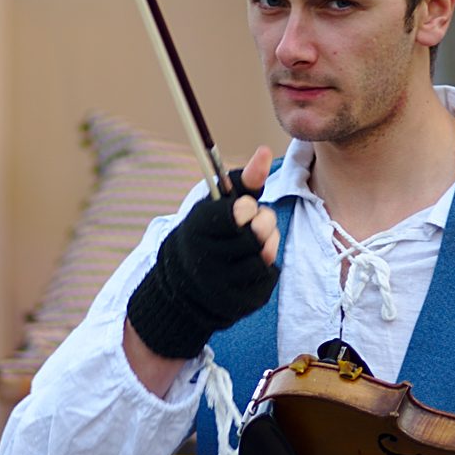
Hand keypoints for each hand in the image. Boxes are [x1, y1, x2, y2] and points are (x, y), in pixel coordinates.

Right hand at [125, 147, 281, 362]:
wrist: (184, 288)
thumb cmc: (206, 235)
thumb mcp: (216, 205)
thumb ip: (243, 180)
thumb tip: (264, 150)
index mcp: (197, 229)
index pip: (239, 212)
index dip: (247, 208)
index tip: (243, 210)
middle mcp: (205, 259)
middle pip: (258, 234)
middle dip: (264, 224)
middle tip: (258, 223)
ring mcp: (220, 285)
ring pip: (265, 257)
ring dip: (268, 246)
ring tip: (254, 244)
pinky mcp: (237, 304)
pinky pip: (270, 278)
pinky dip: (267, 269)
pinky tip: (250, 267)